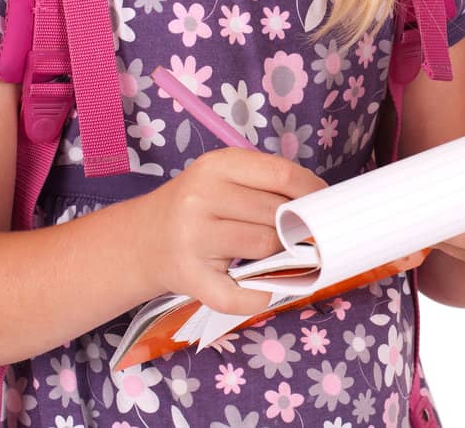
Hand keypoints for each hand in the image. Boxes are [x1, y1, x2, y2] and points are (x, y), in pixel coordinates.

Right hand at [141, 148, 326, 314]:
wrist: (141, 241)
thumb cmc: (195, 208)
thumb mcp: (221, 178)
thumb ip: (263, 184)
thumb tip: (318, 206)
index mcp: (215, 166)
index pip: (281, 174)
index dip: (311, 191)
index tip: (324, 203)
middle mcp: (201, 198)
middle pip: (275, 214)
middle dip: (295, 227)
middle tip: (300, 235)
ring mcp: (193, 238)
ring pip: (264, 247)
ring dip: (280, 256)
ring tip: (277, 255)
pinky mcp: (189, 276)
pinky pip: (238, 295)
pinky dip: (258, 297)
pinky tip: (263, 290)